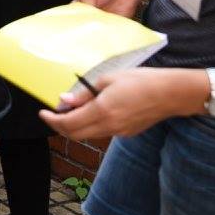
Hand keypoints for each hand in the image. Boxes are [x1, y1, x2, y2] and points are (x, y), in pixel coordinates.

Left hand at [41, 66, 207, 140]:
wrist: (171, 93)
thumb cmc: (141, 80)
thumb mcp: (108, 80)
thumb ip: (84, 94)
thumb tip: (64, 101)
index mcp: (102, 111)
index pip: (68, 124)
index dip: (52, 120)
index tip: (43, 113)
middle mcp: (109, 126)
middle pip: (75, 134)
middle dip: (60, 126)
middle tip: (53, 114)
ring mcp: (119, 132)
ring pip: (88, 135)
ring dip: (75, 126)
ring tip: (71, 110)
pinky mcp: (127, 133)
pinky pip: (103, 132)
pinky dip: (91, 125)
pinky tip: (92, 112)